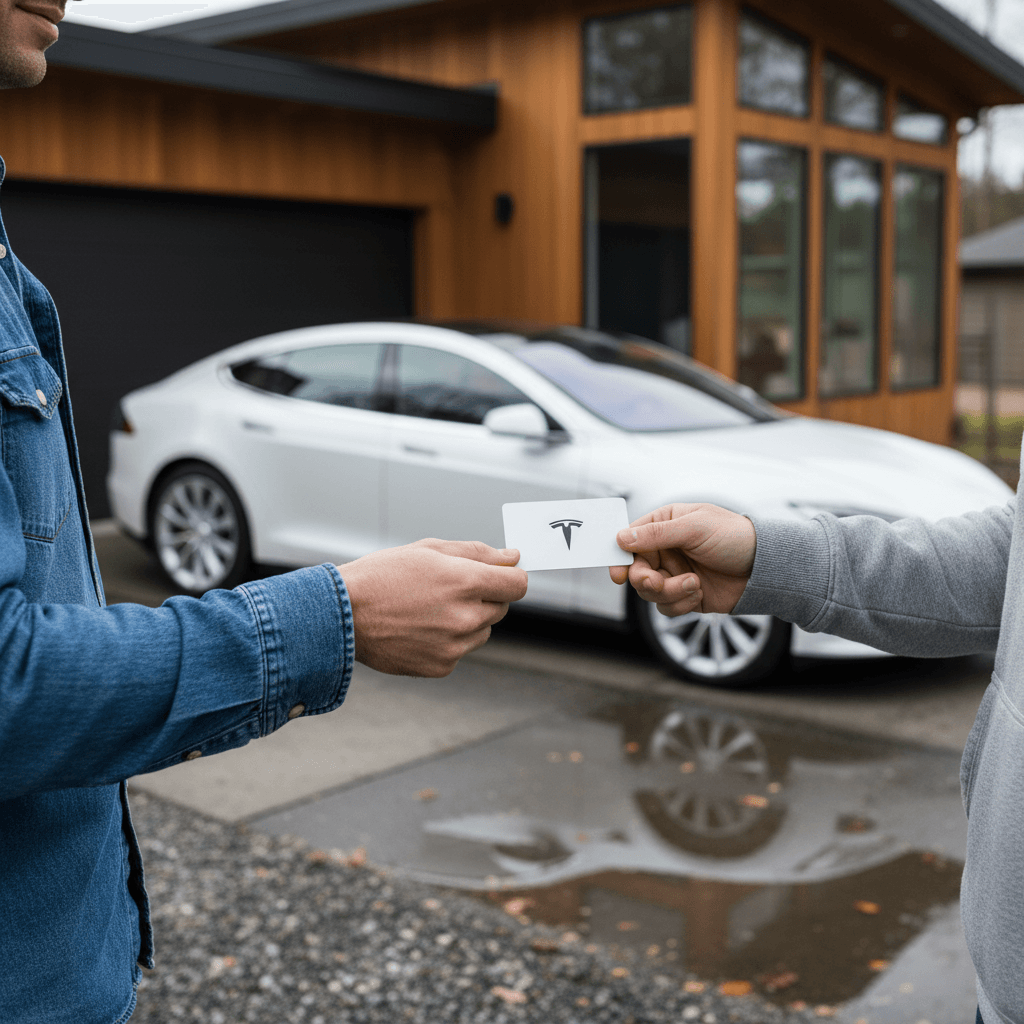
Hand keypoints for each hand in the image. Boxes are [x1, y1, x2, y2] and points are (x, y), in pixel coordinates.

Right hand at [338, 539, 527, 676]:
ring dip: (467, 619)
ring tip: (429, 609)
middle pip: (501, 607)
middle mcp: (465, 617)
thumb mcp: (429, 549)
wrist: (342, 614)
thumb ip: (478, 553)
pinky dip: (448, 641)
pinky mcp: (441, 666)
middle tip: (449, 588)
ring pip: (482, 631)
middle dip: (484, 596)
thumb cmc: (384, 575)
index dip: (511, 577)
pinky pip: (460, 651)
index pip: (518, 584)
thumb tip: (513, 558)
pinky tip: (419, 628)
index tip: (500, 575)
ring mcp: (454, 646)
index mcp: (466, 582)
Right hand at [608, 503, 755, 616]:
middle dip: (645, 580)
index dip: (620, 557)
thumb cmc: (735, 537)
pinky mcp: (684, 595)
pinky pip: (666, 607)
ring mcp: (674, 573)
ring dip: (669, 592)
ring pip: (649, 592)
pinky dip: (680, 603)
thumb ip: (657, 533)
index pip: (630, 540)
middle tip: (657, 583)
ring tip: (693, 584)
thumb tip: (621, 538)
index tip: (618, 574)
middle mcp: (665, 549)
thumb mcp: (695, 528)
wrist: (765, 568)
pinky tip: (699, 593)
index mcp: (665, 525)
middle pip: (636, 571)